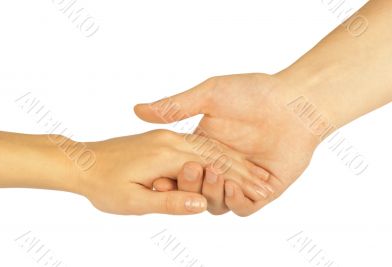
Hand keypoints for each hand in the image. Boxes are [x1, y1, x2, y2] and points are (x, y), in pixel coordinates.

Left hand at [78, 129, 269, 214]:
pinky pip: (197, 146)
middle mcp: (171, 141)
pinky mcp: (163, 140)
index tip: (261, 191)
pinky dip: (216, 155)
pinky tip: (227, 161)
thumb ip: (169, 201)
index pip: (213, 167)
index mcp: (167, 154)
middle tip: (267, 183)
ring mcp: (168, 138)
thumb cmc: (103, 183)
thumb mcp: (133, 200)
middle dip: (243, 170)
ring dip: (233, 161)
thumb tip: (201, 204)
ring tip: (255, 173)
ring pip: (208, 148)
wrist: (82, 162)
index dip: (238, 181)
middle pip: (215, 155)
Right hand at [135, 74, 319, 215]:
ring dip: (211, 193)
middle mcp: (221, 166)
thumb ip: (174, 106)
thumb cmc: (253, 93)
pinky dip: (235, 202)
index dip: (167, 177)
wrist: (295, 101)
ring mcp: (241, 179)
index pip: (179, 170)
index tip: (156, 177)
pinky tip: (232, 186)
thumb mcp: (208, 95)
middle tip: (190, 170)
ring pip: (217, 202)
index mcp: (205, 148)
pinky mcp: (263, 190)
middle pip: (196, 190)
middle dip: (189, 185)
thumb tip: (137, 110)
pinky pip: (243, 207)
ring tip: (213, 175)